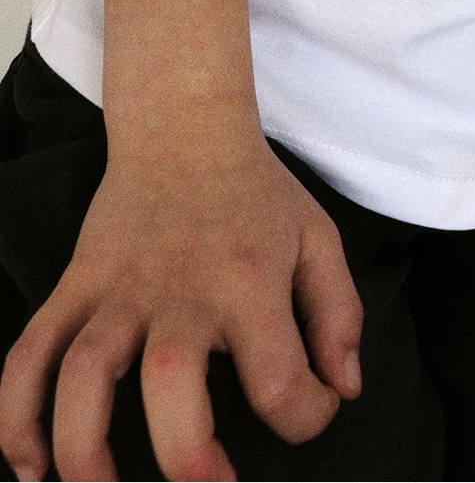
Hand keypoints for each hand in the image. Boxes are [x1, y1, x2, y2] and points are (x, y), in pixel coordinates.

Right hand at [0, 129, 362, 481]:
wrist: (184, 125)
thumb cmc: (255, 192)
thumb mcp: (318, 238)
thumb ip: (339, 315)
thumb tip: (343, 389)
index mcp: (247, 280)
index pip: (279, 377)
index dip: (306, 416)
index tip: (308, 413)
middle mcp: (179, 288)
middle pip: (171, 379)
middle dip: (186, 454)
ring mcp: (118, 289)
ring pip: (82, 373)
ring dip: (83, 447)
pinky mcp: (75, 285)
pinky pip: (30, 352)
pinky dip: (16, 412)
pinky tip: (30, 464)